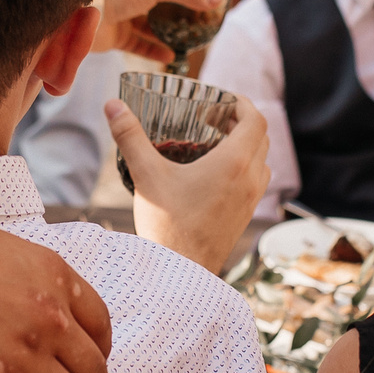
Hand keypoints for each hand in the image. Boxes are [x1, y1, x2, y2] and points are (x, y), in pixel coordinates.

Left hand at [94, 0, 224, 63]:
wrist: (78, 14)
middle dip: (178, 8)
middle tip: (201, 17)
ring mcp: (119, 10)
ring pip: (148, 22)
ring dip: (168, 31)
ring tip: (191, 39)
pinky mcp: (113, 33)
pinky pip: (138, 43)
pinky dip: (154, 50)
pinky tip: (171, 56)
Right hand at [107, 95, 269, 271]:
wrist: (180, 272)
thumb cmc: (166, 222)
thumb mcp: (146, 174)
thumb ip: (130, 136)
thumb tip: (112, 105)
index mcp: (234, 163)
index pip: (255, 120)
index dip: (241, 104)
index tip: (222, 99)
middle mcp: (250, 179)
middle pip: (260, 138)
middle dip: (241, 122)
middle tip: (214, 118)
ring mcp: (251, 200)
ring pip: (261, 161)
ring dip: (246, 146)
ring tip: (216, 143)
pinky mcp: (245, 217)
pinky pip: (255, 182)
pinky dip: (245, 168)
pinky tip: (215, 175)